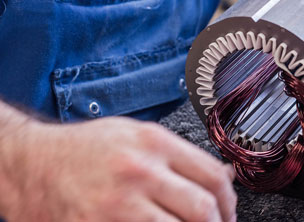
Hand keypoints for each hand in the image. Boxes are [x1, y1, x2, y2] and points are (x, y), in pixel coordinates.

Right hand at [2, 117, 236, 221]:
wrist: (32, 164)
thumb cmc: (86, 148)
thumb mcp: (137, 135)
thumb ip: (182, 155)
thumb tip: (225, 175)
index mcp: (154, 143)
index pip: (213, 176)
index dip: (229, 200)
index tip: (228, 210)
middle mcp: (140, 171)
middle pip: (203, 209)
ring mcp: (119, 204)